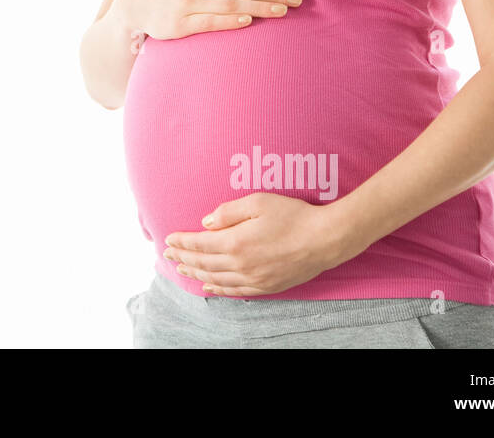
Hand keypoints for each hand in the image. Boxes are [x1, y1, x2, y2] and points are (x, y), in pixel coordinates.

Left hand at [162, 192, 354, 296]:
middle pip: (203, 263)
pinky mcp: (267, 286)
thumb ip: (228, 212)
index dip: (181, 242)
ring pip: (216, 279)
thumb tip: (205, 222)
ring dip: (196, 273)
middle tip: (167, 254)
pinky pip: (235, 291)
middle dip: (183, 258)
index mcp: (236, 242)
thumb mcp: (258, 202)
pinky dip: (218, 289)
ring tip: (181, 269)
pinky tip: (208, 286)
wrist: (325, 239)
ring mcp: (254, 278)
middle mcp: (241, 264)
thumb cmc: (293, 215)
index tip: (168, 239)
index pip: (199, 244)